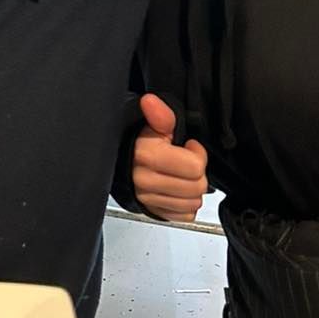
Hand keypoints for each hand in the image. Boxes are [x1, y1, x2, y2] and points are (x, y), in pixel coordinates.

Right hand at [132, 93, 207, 223]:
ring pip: (192, 204)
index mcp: (147, 156)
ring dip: (192, 190)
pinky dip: (185, 205)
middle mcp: (145, 180)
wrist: (120, 160)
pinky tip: (177, 190)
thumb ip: (160, 115)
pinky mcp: (152, 212)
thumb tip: (150, 101)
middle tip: (185, 163)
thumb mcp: (152, 124)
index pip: (194, 167)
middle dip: (197, 174)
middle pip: (196, 188)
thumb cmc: (139, 142)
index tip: (188, 147)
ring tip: (181, 176)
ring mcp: (148, 198)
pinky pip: (184, 216)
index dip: (197, 155)